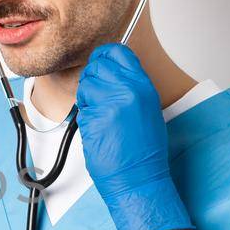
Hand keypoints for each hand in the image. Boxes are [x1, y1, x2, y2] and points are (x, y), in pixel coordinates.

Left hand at [75, 43, 192, 229]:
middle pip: (97, 66)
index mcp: (144, 86)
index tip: (100, 63)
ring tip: (102, 117)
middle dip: (93, 79)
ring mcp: (110, 104)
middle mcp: (128, 91)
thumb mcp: (147, 108)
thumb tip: (113, 71)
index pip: (118, 52)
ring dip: (88, 100)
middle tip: (98, 97)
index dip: (104, 56)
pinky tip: (100, 131)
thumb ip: (131, 86)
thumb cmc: (144, 150)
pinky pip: (82, 110)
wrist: (139, 177)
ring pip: (86, 86)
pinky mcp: (94, 119)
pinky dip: (86, 118)